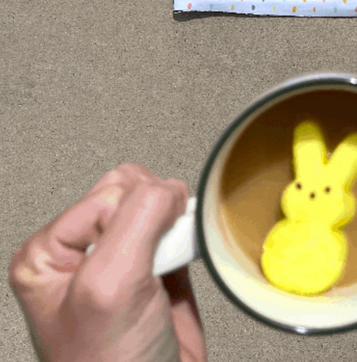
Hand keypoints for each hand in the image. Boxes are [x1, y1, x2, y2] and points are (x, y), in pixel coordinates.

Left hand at [8, 163, 206, 361]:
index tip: (140, 260)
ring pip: (160, 206)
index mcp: (48, 254)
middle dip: (156, 218)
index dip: (134, 217)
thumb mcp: (110, 285)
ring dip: (177, 228)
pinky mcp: (160, 272)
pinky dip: (192, 238)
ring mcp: (121, 263)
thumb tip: (170, 189)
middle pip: (132, 191)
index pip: (107, 194)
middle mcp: (80, 255)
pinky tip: (186, 261)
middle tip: (153, 264)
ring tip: (169, 266)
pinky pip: (182, 231)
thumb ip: (137, 220)